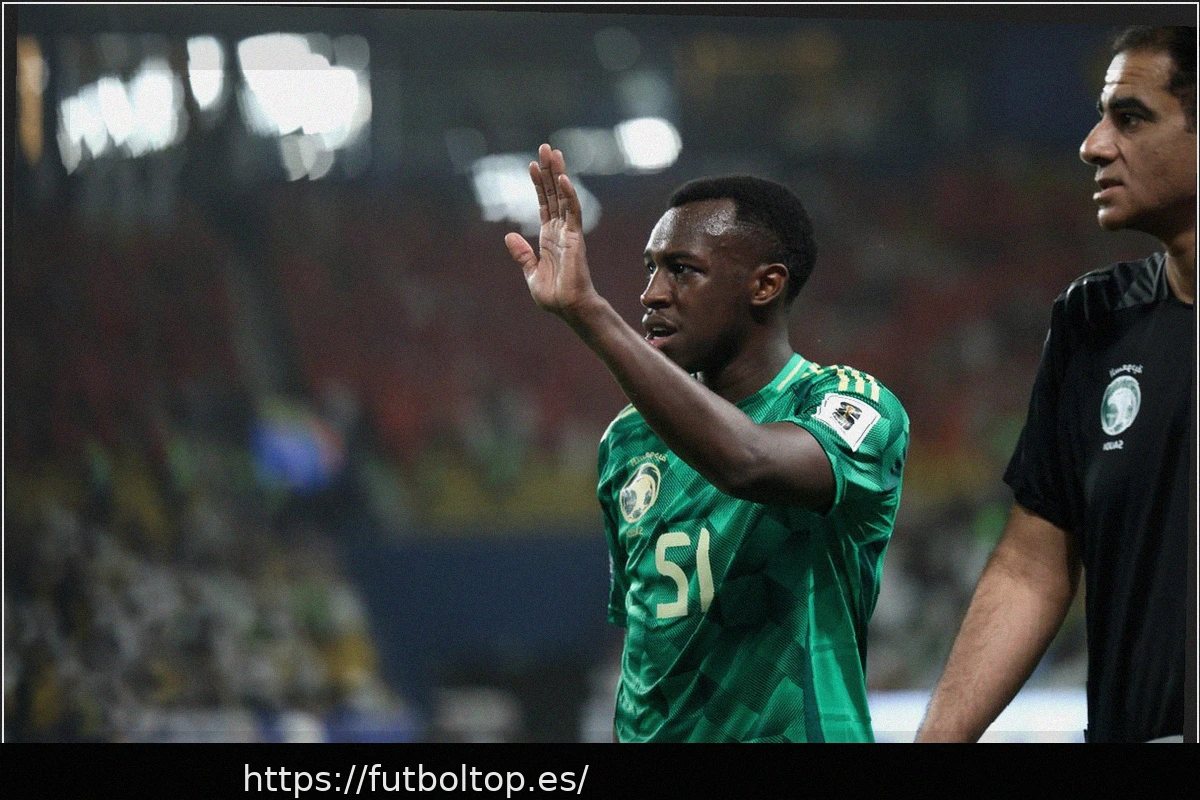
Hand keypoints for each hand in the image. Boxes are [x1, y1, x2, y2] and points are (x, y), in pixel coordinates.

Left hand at [505, 144, 598, 321]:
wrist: (568, 308)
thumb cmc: (554, 296)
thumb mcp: (531, 273)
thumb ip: (522, 254)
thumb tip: (509, 235)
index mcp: (549, 238)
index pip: (544, 205)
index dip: (539, 185)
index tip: (532, 165)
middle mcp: (560, 231)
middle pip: (554, 194)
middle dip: (549, 171)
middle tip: (546, 147)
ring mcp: (569, 232)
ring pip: (564, 197)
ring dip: (558, 174)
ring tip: (553, 152)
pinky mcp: (575, 238)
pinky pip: (573, 212)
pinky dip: (569, 195)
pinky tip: (563, 178)